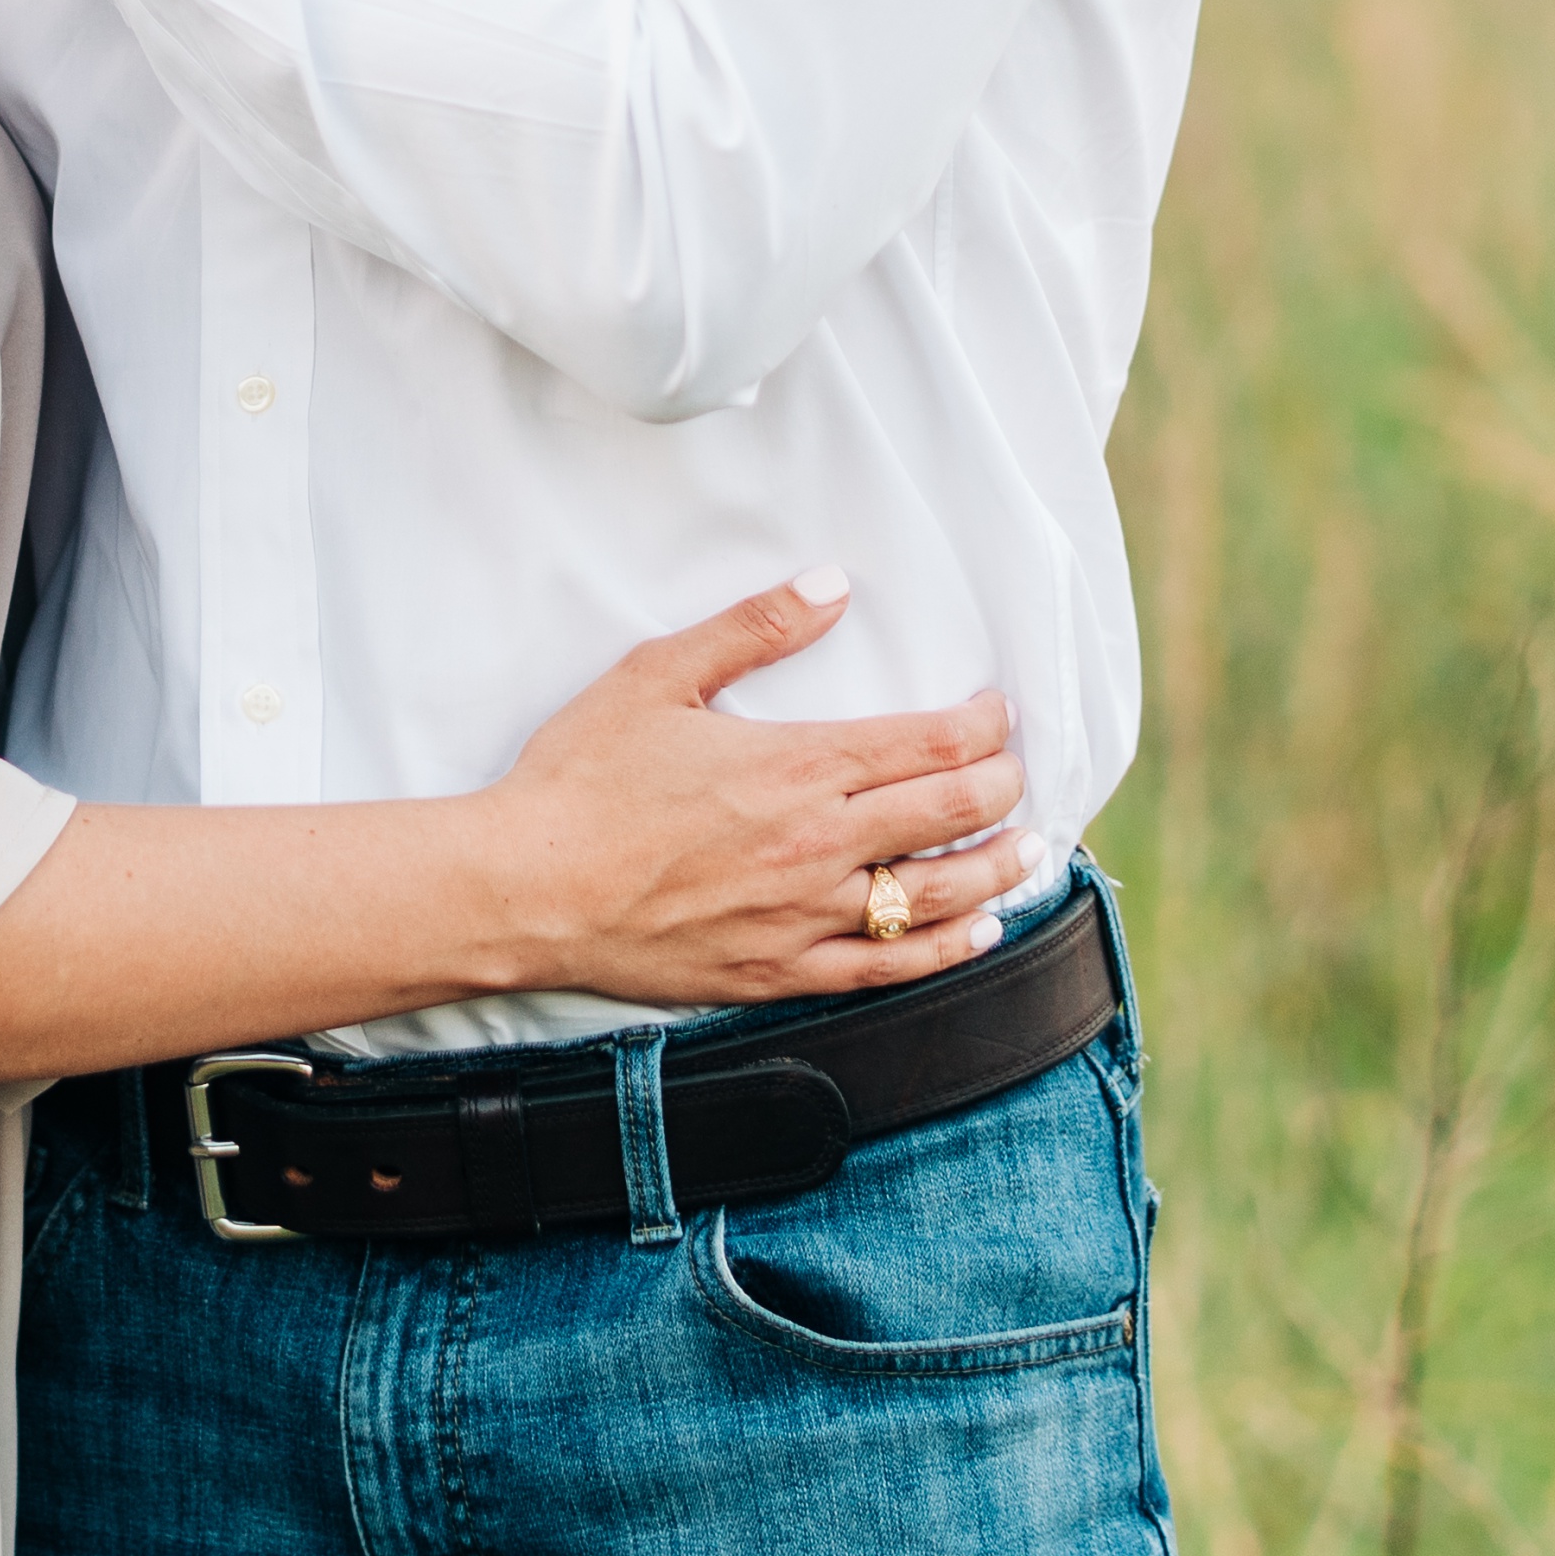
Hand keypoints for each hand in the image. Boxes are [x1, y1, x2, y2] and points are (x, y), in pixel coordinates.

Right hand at [479, 576, 1037, 1003]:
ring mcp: (804, 916)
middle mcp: (818, 844)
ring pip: (935, 896)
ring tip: (1027, 849)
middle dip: (1002, 788)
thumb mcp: (657, 677)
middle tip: (1020, 773)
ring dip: (995, 867)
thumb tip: (829, 584)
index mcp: (796, 766)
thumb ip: (751, 629)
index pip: (928, 744)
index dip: (982, 726)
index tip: (997, 713)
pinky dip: (945, 950)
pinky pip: (887, 969)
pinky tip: (976, 932)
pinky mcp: (780, 971)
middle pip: (949, 813)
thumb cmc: (581, 780)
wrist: (526, 888)